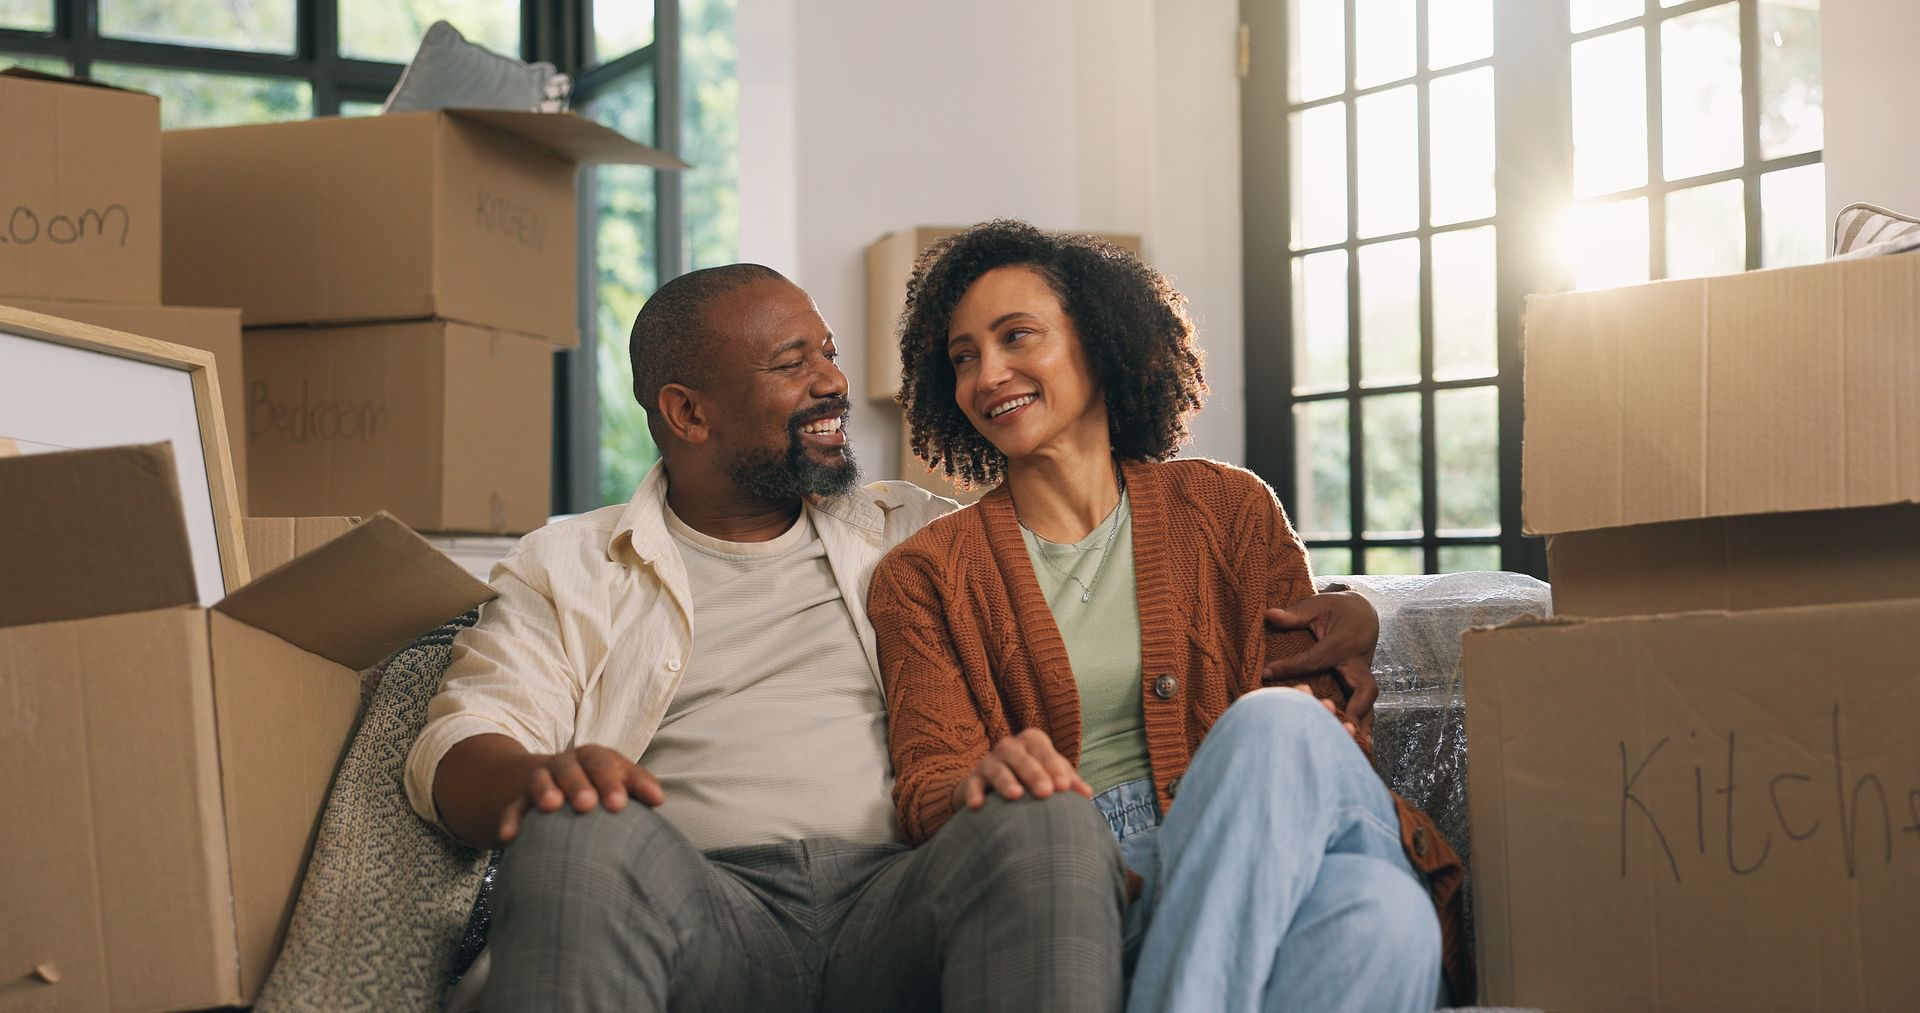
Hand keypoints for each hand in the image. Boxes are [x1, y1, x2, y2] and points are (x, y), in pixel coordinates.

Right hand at [499, 745, 664, 843]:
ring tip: (552, 807)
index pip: (605, 763)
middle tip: (588, 805)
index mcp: (595, 759)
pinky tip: (510, 837)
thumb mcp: (618, 780)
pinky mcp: (520, 799)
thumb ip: (638, 787)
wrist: (553, 781)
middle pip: (572, 767)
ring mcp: (542, 778)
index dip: (612, 780)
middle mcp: (567, 764)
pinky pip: (513, 807)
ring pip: (541, 779)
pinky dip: (511, 819)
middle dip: (580, 784)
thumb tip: (659, 799)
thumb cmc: (599, 786)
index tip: (620, 804)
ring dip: (546, 790)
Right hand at [951, 728, 1091, 812]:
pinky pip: (972, 784)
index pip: (1044, 751)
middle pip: (1022, 757)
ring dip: (1006, 781)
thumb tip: (1087, 794)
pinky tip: (978, 805)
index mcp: (1032, 741)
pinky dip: (974, 793)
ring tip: (1016, 795)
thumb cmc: (1032, 777)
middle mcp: (1009, 747)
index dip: (1054, 768)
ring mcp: (989, 762)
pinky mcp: (973, 779)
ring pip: (997, 768)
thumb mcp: (1051, 774)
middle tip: (1046, 792)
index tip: (1064, 788)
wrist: (995, 783)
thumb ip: (1069, 782)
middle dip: (1034, 774)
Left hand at [1262, 590, 1380, 735]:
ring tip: (1350, 745)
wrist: (1362, 613)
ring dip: (1360, 724)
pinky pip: (1365, 707)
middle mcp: (1359, 663)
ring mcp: (1363, 676)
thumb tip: (1269, 614)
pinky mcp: (1361, 686)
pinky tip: (1354, 745)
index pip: (1316, 660)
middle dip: (1353, 708)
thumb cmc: (1336, 609)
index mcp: (1345, 643)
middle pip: (1363, 689)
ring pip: (1368, 703)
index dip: (1290, 668)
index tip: (1266, 673)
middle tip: (1333, 723)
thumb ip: (1294, 614)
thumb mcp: (1317, 605)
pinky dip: (1360, 725)